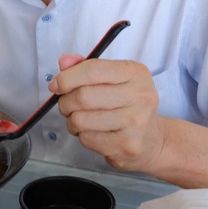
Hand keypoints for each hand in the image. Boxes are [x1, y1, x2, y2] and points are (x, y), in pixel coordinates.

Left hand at [49, 55, 164, 171]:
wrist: (152, 140)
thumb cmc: (127, 104)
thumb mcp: (113, 79)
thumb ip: (86, 67)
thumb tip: (63, 63)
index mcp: (135, 73)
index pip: (93, 70)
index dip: (67, 78)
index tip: (55, 85)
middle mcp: (139, 95)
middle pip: (83, 96)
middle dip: (66, 102)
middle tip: (67, 106)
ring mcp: (135, 122)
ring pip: (81, 120)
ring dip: (72, 121)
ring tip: (80, 120)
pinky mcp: (127, 146)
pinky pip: (87, 139)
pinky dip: (82, 136)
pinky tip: (93, 133)